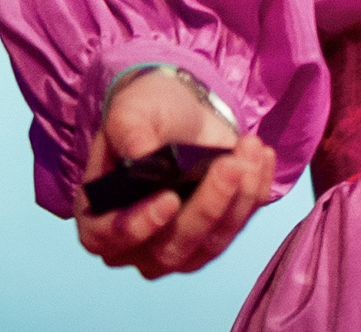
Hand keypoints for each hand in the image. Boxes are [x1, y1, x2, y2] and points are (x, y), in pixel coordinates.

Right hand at [73, 70, 277, 277]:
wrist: (182, 114)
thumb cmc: (147, 116)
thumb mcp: (131, 111)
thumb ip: (128, 129)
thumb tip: (141, 153)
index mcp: (99, 217)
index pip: (109, 239)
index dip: (138, 226)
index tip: (170, 199)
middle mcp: (136, 244)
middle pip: (170, 248)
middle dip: (206, 207)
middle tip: (230, 165)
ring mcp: (179, 245)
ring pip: (211, 243)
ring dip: (238, 199)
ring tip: (251, 150)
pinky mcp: (215, 233)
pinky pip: (239, 225)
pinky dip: (255, 192)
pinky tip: (261, 156)